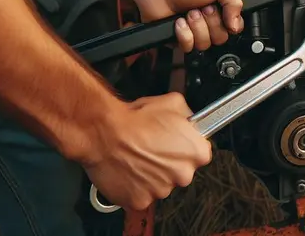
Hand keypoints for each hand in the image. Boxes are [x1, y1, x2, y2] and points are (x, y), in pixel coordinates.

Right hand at [82, 92, 210, 210]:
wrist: (104, 132)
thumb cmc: (135, 119)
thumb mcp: (173, 102)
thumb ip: (188, 115)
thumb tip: (188, 120)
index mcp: (197, 152)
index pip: (199, 153)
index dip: (184, 146)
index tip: (175, 143)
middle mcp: (183, 175)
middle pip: (181, 171)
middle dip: (169, 162)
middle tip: (151, 149)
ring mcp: (162, 190)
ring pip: (160, 184)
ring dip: (151, 174)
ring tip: (136, 157)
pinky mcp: (140, 201)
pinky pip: (141, 195)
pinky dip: (134, 186)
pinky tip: (127, 169)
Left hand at [140, 0, 244, 52]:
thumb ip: (235, 2)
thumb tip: (236, 25)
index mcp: (222, 14)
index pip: (236, 29)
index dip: (228, 23)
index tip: (217, 9)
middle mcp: (211, 26)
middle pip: (221, 38)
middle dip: (209, 22)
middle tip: (200, 9)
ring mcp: (197, 36)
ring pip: (205, 44)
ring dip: (196, 26)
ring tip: (188, 14)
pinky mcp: (183, 42)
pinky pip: (189, 47)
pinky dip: (183, 34)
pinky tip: (179, 23)